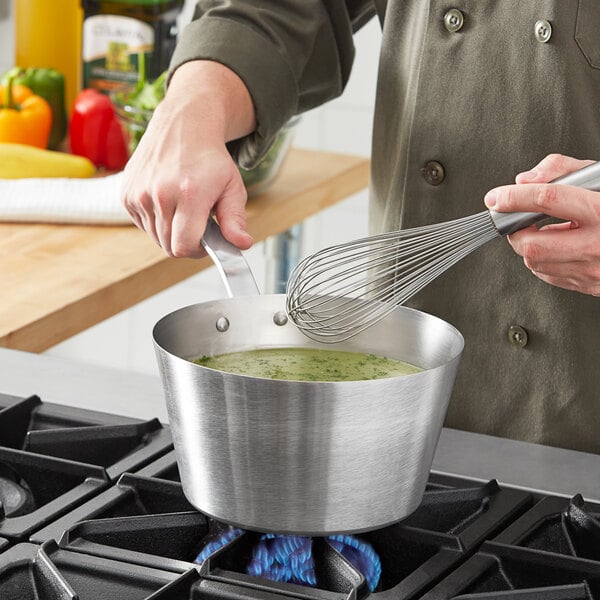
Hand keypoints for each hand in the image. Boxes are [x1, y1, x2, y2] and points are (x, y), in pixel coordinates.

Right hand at [120, 61, 255, 257]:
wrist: (183, 126)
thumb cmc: (211, 159)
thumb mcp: (233, 187)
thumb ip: (235, 219)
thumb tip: (242, 244)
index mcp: (189, 194)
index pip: (184, 247)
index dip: (197, 251)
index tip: (207, 240)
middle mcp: (159, 194)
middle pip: (169, 247)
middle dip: (186, 242)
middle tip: (198, 223)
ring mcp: (139, 194)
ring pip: (156, 237)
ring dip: (171, 232)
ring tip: (184, 209)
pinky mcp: (126, 194)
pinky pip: (143, 225)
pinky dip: (157, 221)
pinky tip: (168, 202)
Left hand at [483, 153, 599, 295]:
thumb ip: (566, 169)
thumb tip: (527, 179)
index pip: (548, 199)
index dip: (514, 196)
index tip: (496, 196)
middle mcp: (598, 245)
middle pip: (533, 244)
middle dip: (514, 230)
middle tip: (515, 217)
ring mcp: (594, 270)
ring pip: (535, 263)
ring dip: (526, 245)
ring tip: (542, 228)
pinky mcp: (590, 285)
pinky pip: (548, 275)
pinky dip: (540, 260)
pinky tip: (555, 245)